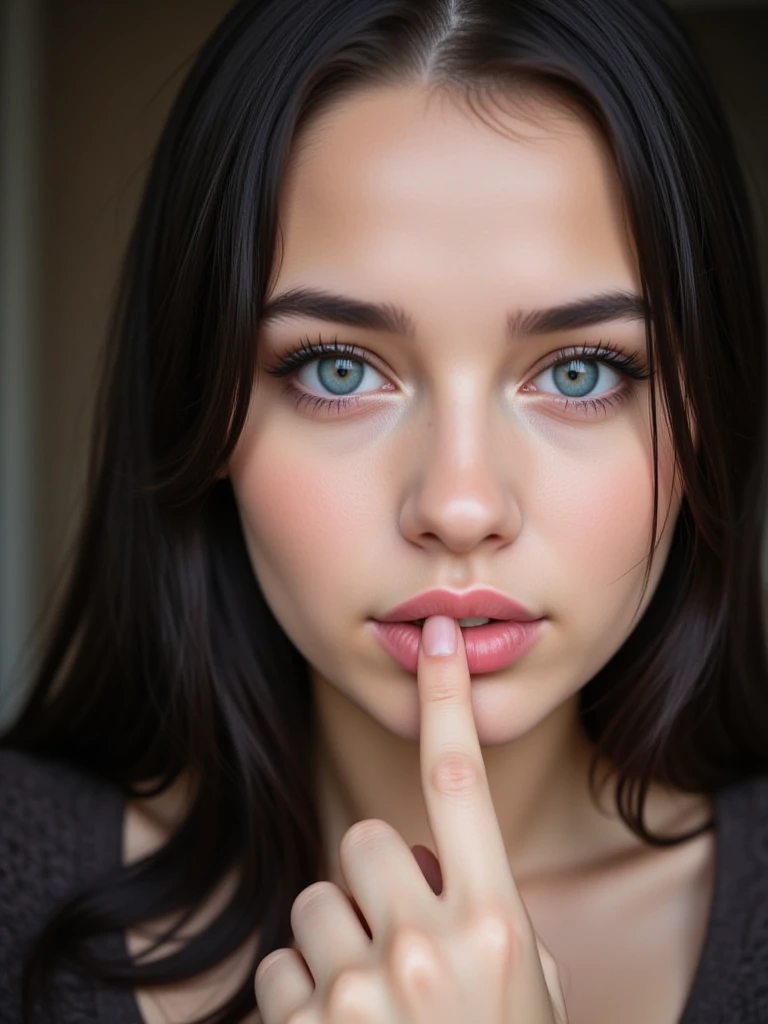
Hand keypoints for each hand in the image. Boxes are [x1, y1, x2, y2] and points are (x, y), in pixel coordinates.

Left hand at [254, 614, 568, 1022]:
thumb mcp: (523, 992)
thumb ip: (481, 918)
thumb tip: (424, 866)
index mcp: (494, 923)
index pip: (461, 784)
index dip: (446, 701)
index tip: (434, 637)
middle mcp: (427, 945)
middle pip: (364, 841)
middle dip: (374, 882)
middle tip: (399, 946)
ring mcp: (362, 992)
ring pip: (314, 904)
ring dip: (336, 946)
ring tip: (372, 1010)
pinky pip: (278, 971)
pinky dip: (299, 1003)